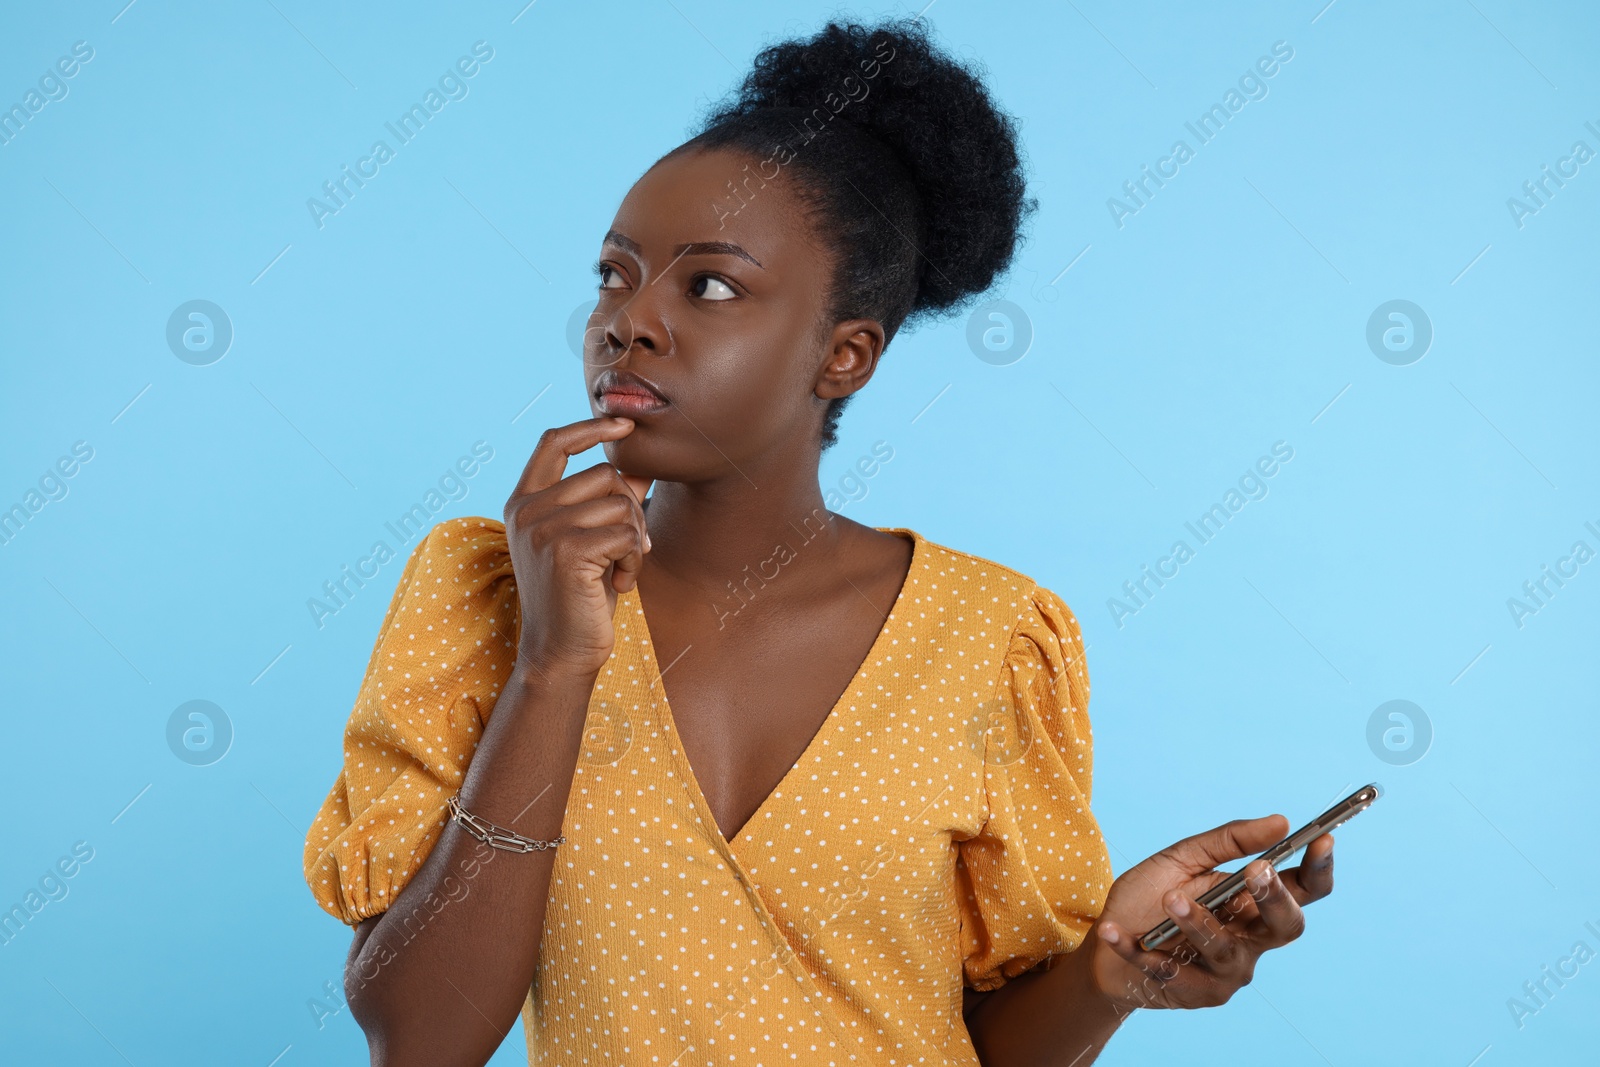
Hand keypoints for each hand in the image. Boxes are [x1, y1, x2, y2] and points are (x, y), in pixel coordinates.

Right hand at [503, 416, 654, 679]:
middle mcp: (527, 510)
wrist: (560, 654)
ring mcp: (542, 529)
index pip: (553, 442)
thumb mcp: (592, 541)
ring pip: (620, 503)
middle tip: (632, 548)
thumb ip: (609, 502)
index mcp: (524, 502)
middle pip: (604, 474)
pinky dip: (635, 559)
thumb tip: (641, 466)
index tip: (626, 425)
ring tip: (621, 570)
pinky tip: (621, 584)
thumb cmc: (579, 598)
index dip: (591, 428)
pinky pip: (626, 534)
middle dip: (633, 508)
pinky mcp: (566, 551)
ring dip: (636, 539)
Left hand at [1087, 815, 1334, 1012]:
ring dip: (1198, 922)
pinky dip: (1138, 949)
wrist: (1103, 945)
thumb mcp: (1181, 859)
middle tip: (1256, 870)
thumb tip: (1280, 821)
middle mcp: (1251, 941)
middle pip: (1287, 926)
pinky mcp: (1194, 994)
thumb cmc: (1147, 899)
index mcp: (1253, 904)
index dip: (1319, 868)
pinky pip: (1171, 970)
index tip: (1323, 839)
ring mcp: (1226, 972)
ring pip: (1227, 950)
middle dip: (1275, 898)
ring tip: (1169, 899)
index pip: (1304, 890)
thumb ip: (1228, 841)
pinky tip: (1115, 931)